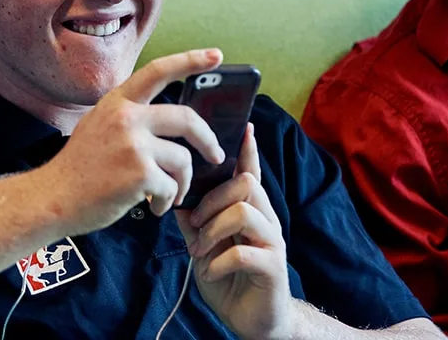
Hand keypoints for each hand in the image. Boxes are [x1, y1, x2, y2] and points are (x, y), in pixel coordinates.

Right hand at [42, 49, 226, 236]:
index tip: (216, 55)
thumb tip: (167, 120)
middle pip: (187, 118)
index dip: (190, 61)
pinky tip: (152, 207)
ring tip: (167, 195)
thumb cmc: (78, 169)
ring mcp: (133, 145)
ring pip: (183, 160)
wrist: (52, 199)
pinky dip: (166, 202)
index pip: (158, 71)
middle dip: (208, 140)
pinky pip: (171, 187)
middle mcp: (126, 117)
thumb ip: (130, 117)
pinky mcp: (139, 174)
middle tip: (216, 154)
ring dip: (181, 183)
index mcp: (117, 102)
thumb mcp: (98, 125)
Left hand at [175, 124, 292, 339]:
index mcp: (250, 210)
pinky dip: (217, 262)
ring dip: (213, 230)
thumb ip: (193, 218)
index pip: (250, 172)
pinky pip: (244, 252)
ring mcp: (271, 243)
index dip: (248, 150)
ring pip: (244, 212)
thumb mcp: (203, 244)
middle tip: (194, 224)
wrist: (253, 322)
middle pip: (246, 184)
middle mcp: (266, 220)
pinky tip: (208, 272)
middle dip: (212, 199)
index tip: (243, 126)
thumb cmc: (228, 278)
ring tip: (199, 250)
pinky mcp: (272, 268)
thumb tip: (175, 192)